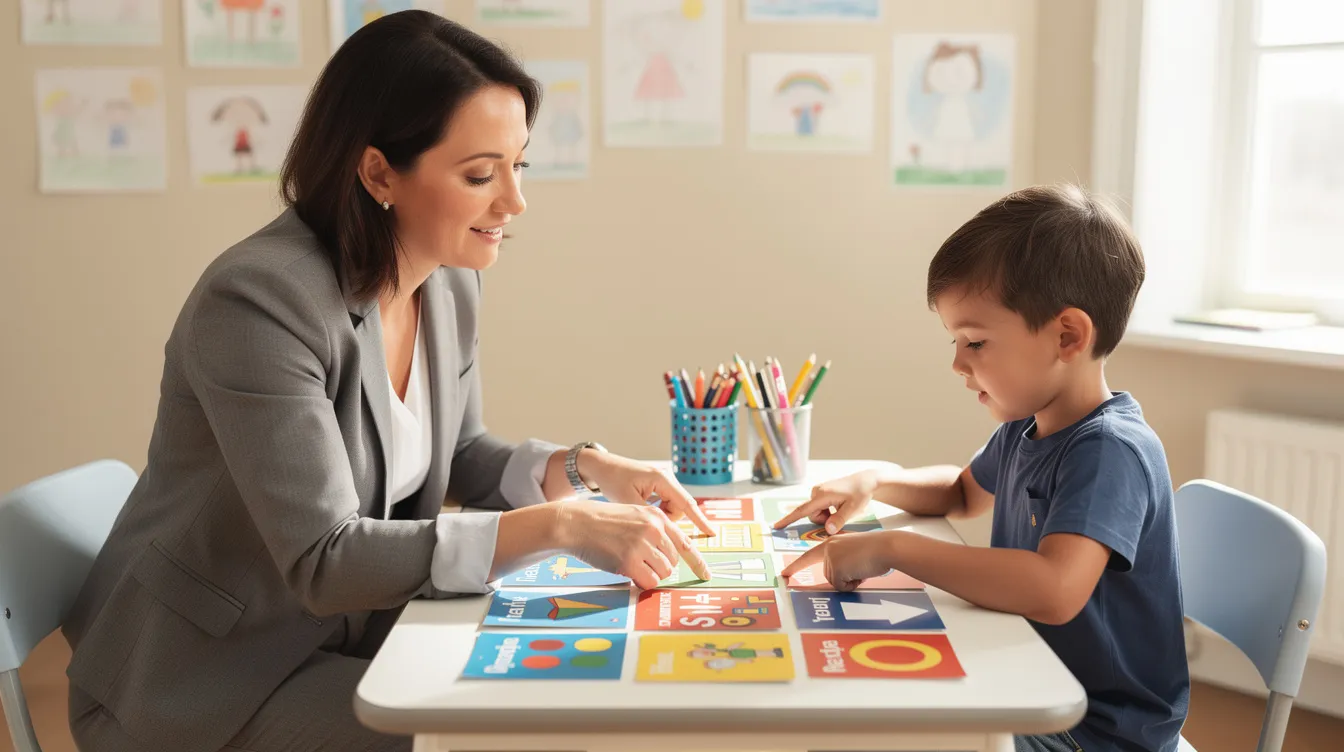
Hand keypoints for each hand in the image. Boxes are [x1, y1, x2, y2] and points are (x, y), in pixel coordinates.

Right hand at [556, 500, 707, 589]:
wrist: (576, 523)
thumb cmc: (602, 522)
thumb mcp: (634, 515)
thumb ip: (653, 530)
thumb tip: (668, 556)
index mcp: (656, 517)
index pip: (685, 543)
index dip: (698, 562)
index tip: (706, 575)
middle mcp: (653, 529)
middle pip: (673, 562)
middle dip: (659, 566)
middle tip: (640, 561)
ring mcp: (642, 545)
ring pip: (663, 573)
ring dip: (650, 574)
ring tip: (630, 562)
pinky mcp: (630, 561)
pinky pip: (649, 582)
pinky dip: (642, 582)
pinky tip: (627, 570)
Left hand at [578, 451, 715, 536]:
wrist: (601, 466)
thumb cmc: (613, 480)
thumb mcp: (628, 500)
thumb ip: (649, 516)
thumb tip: (663, 534)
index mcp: (662, 479)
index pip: (686, 503)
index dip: (699, 520)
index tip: (711, 532)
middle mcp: (666, 478)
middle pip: (679, 508)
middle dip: (667, 518)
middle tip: (646, 519)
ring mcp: (663, 481)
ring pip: (672, 507)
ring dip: (661, 515)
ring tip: (640, 511)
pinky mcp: (658, 485)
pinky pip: (665, 503)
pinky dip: (657, 510)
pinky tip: (643, 508)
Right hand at [772, 469, 878, 533]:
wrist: (866, 481)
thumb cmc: (860, 494)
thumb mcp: (852, 509)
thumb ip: (839, 520)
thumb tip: (828, 530)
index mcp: (821, 495)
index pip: (802, 511)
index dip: (788, 520)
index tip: (776, 526)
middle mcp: (816, 492)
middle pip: (812, 515)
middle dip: (823, 520)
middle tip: (840, 515)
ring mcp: (818, 491)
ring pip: (815, 513)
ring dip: (826, 516)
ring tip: (841, 509)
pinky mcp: (821, 493)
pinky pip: (819, 508)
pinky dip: (828, 511)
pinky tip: (840, 505)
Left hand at [779, 531, 894, 591]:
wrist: (886, 547)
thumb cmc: (876, 549)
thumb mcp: (854, 551)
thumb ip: (842, 559)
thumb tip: (839, 577)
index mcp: (831, 542)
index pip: (809, 556)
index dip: (796, 565)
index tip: (784, 573)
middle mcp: (827, 548)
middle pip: (829, 574)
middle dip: (845, 577)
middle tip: (860, 566)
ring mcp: (830, 558)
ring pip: (835, 581)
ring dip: (850, 580)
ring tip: (862, 567)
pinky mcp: (835, 568)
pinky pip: (841, 587)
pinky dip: (852, 584)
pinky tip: (861, 572)